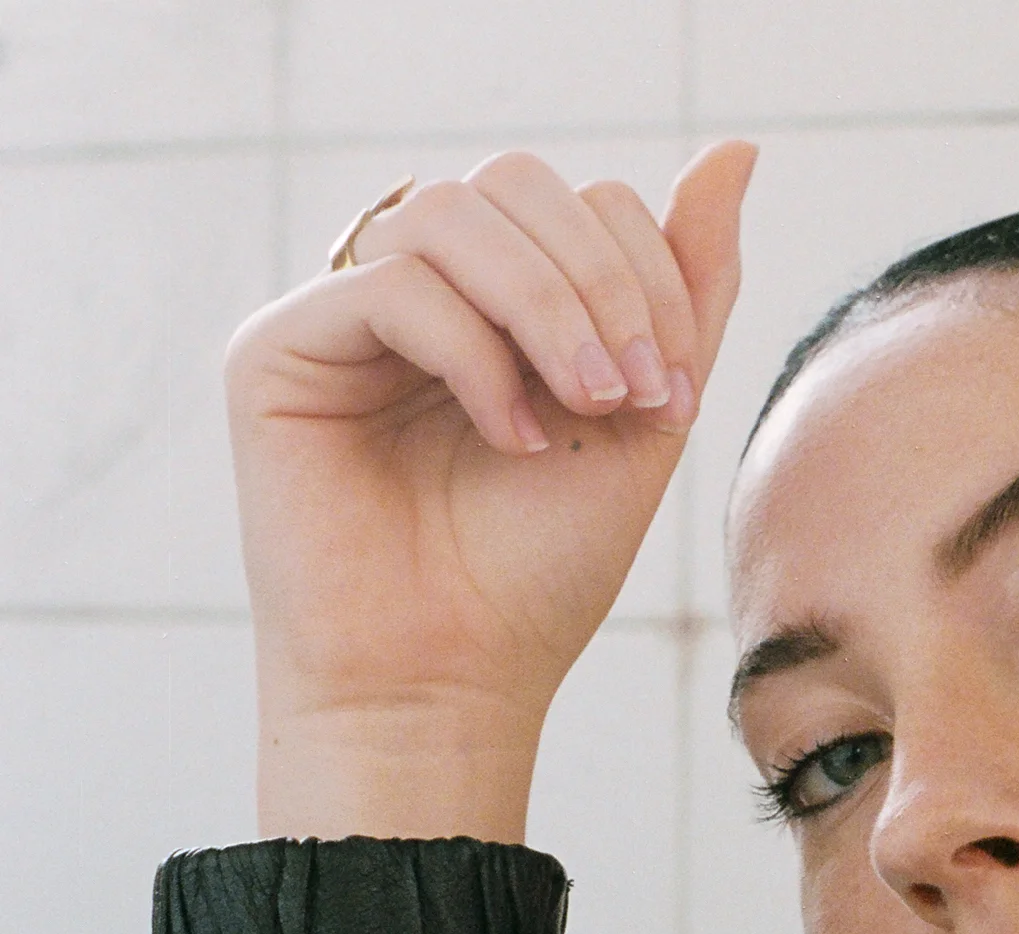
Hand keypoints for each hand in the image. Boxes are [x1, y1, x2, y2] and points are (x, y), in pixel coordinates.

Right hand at [227, 142, 754, 839]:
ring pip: (450, 213)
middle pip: (512, 183)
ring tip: (582, 410)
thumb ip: (686, 292)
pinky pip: (392, 283)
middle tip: (637, 393)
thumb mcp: (641, 423)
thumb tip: (736, 151)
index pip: (573, 203)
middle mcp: (411, 297)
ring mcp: (338, 319)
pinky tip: (512, 438)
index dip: (645, 269)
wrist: (450, 691)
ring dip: (543, 305)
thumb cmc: (534, 582)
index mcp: (493, 309)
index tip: (675, 394)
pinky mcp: (275, 352)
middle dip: (601, 280)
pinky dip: (473, 353)